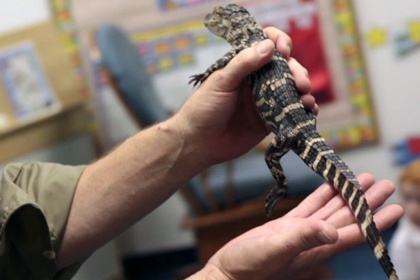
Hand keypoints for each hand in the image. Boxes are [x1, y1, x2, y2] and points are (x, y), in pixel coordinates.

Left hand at [176, 27, 314, 165]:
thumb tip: (269, 46)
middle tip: (301, 83)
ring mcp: (265, 100)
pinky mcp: (270, 120)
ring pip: (292, 89)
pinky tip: (310, 111)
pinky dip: (305, 109)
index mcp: (244, 66)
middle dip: (297, 71)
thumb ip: (244, 64)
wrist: (199, 142)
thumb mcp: (221, 81)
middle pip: (286, 67)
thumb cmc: (204, 108)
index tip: (283, 51)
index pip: (266, 45)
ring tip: (306, 98)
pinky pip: (292, 111)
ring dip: (304, 90)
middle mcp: (257, 81)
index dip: (279, 42)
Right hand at [193, 174, 402, 279]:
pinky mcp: (285, 226)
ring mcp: (299, 232)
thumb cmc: (249, 266)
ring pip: (330, 211)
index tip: (394, 209)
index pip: (353, 234)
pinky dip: (320, 196)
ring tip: (361, 179)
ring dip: (346, 195)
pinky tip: (329, 186)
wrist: (228, 271)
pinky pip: (309, 208)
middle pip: (347, 218)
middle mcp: (312, 240)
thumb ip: (302, 238)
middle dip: (365, 202)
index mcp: (315, 248)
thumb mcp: (275, 249)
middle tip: (384, 185)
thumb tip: (333, 233)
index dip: (374, 222)